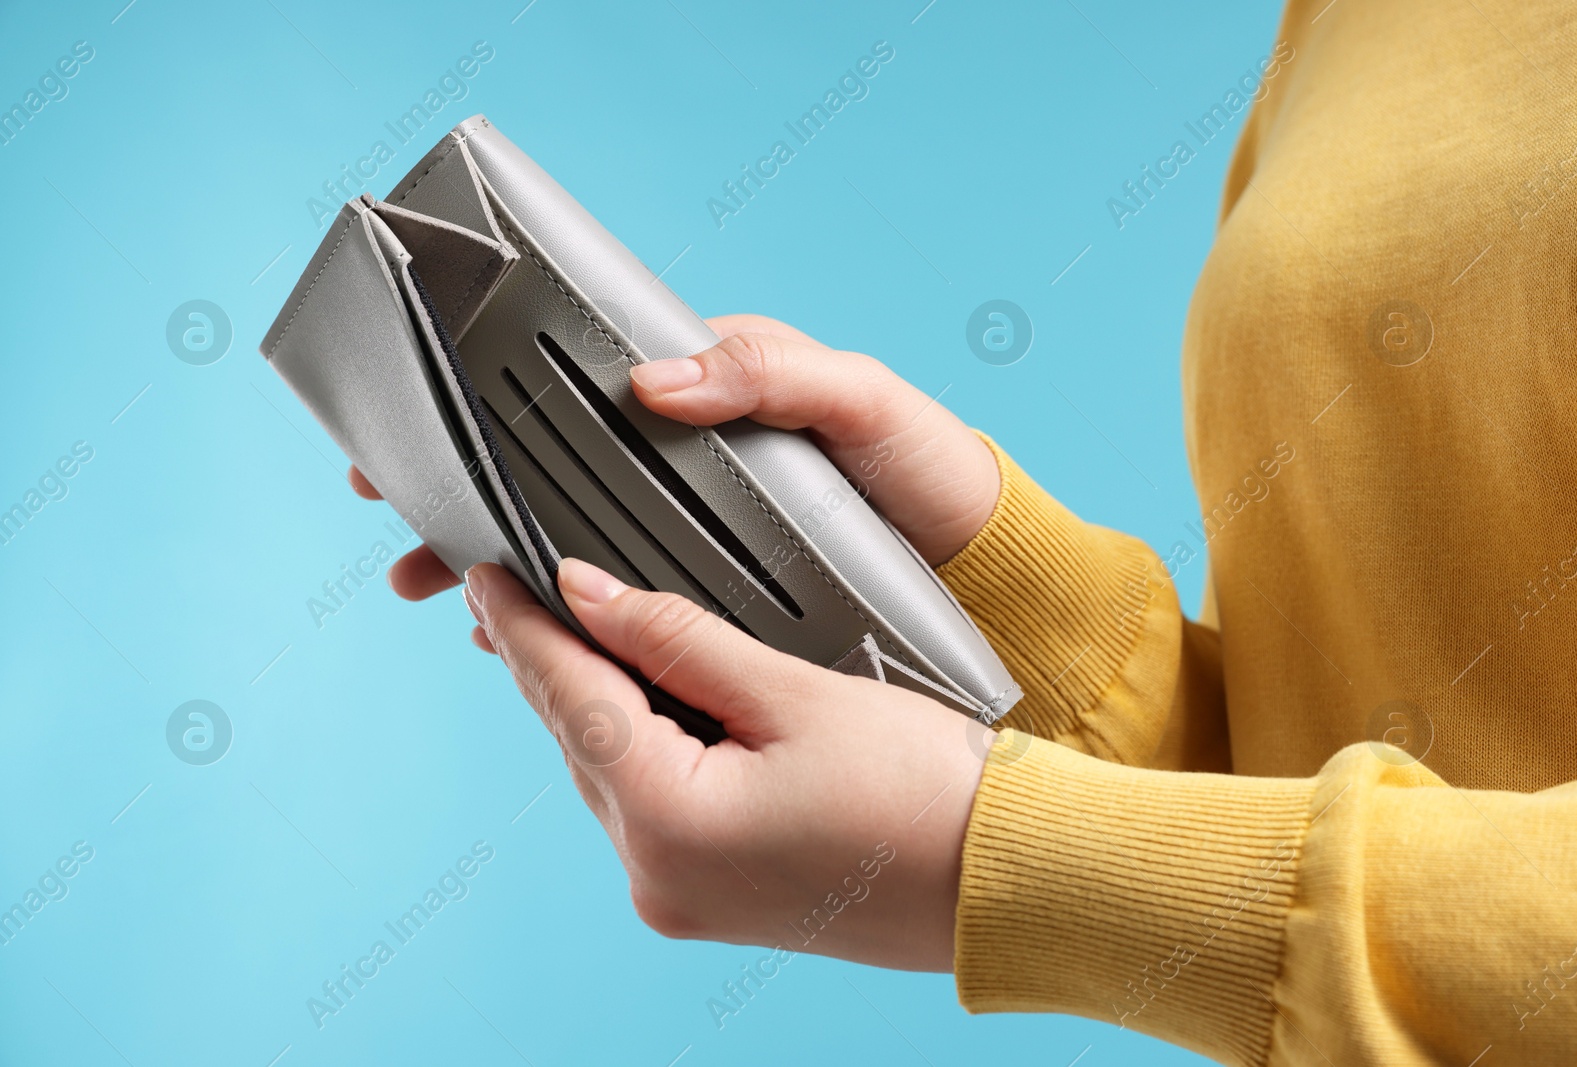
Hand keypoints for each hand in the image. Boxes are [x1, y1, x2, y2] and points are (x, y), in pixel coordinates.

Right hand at [354, 313, 1000, 599]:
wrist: (984, 576)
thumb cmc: (929, 470)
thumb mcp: (860, 401)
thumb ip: (769, 373)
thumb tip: (651, 382)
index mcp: (714, 402)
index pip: (584, 397)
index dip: (499, 414)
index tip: (425, 436)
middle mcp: (694, 468)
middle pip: (560, 477)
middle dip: (473, 501)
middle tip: (401, 530)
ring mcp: (703, 539)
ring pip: (580, 547)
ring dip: (506, 568)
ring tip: (438, 589)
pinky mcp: (721, 602)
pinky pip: (627, 607)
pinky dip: (571, 622)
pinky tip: (525, 640)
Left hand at [461, 556, 989, 970]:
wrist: (1004, 880)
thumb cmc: (925, 792)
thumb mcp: (797, 692)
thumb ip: (681, 640)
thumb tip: (593, 596)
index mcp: (671, 823)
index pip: (571, 698)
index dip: (527, 627)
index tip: (490, 575)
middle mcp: (659, 876)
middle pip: (581, 739)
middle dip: (555, 660)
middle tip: (521, 586)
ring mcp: (682, 897)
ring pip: (611, 773)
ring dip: (597, 703)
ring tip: (578, 628)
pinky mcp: (712, 898)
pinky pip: (649, 806)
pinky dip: (640, 746)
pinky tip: (646, 699)